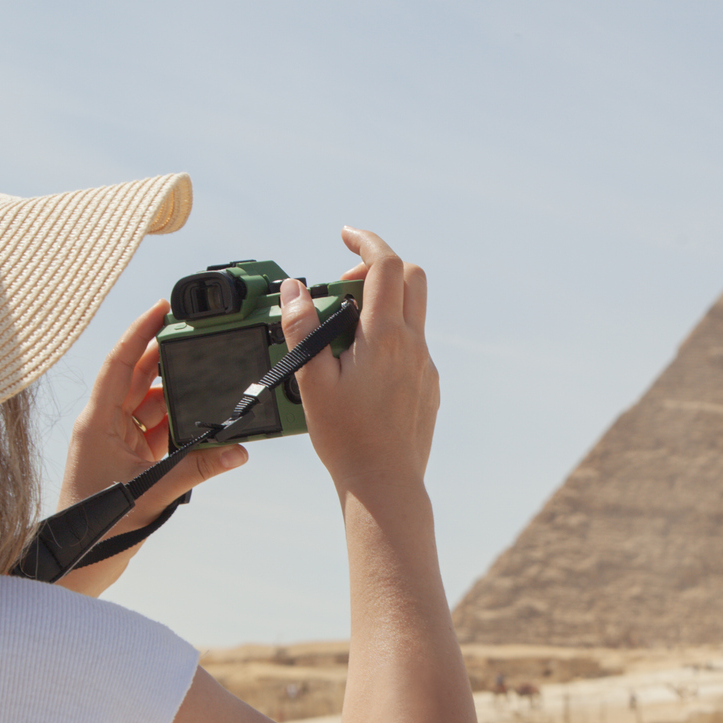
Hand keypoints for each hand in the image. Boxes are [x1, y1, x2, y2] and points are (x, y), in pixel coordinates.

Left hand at [53, 299, 247, 596]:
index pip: (119, 362)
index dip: (140, 332)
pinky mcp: (127, 458)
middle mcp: (103, 424)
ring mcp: (115, 441)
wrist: (77, 562)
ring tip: (206, 378)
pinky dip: (177, 422)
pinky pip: (156, 429)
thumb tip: (237, 451)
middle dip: (165, 357)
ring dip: (176, 392)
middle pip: (137, 377)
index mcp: (97, 421)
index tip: (162, 308)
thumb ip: (196, 469)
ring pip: (149, 403)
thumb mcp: (151, 493)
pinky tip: (200, 418)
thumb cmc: (96, 527)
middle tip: (197, 337)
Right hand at [279, 227, 438, 494]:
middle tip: (344, 285)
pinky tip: (362, 371)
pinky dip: (390, 337)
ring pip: (413, 313)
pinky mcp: (429, 387)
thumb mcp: (311, 380)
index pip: (384, 265)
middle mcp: (413, 345)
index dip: (365, 241)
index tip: (345, 235)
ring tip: (344, 334)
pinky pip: (414, 346)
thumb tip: (294, 288)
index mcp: (385, 336)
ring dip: (384, 304)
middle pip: (412, 277)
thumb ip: (302, 328)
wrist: (385, 486)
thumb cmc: (346, 438)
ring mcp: (425, 366)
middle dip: (379, 266)